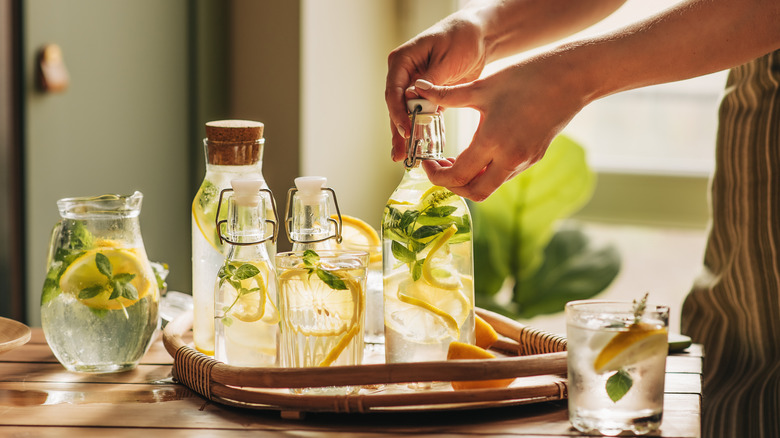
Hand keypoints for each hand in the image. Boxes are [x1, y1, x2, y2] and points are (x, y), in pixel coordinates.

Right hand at [385, 10, 488, 161]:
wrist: (480, 35)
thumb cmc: (462, 38)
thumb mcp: (447, 59)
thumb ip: (431, 81)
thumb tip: (413, 99)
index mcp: (402, 61)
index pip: (393, 91)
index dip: (397, 113)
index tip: (405, 131)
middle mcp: (404, 74)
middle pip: (397, 107)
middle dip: (398, 131)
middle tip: (400, 154)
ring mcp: (415, 85)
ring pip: (407, 114)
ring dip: (408, 135)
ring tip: (405, 157)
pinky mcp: (429, 95)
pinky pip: (422, 115)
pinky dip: (423, 130)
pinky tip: (422, 148)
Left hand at [414, 53, 588, 201]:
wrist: (570, 78)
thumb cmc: (525, 77)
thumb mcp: (481, 87)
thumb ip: (447, 95)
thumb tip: (417, 87)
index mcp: (492, 141)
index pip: (457, 176)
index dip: (436, 175)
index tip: (426, 163)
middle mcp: (509, 158)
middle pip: (474, 193)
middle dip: (452, 186)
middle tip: (439, 168)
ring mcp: (524, 161)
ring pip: (490, 186)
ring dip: (469, 179)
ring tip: (454, 159)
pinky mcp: (534, 158)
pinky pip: (505, 175)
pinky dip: (486, 172)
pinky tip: (478, 153)